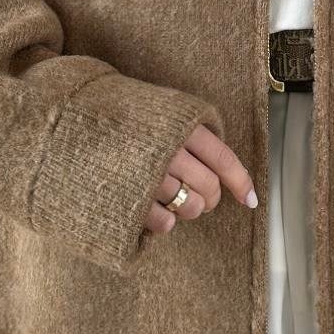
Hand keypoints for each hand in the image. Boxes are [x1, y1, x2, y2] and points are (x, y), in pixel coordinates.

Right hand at [143, 120, 258, 235]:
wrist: (83, 122)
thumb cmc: (137, 120)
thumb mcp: (169, 113)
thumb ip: (196, 132)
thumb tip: (227, 166)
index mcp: (183, 126)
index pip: (223, 159)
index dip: (240, 181)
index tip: (250, 200)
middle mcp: (169, 149)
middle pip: (209, 186)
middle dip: (211, 198)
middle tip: (202, 195)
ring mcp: (149, 173)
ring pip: (190, 205)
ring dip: (190, 209)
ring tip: (178, 200)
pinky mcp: (133, 195)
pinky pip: (164, 221)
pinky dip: (167, 221)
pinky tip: (162, 210)